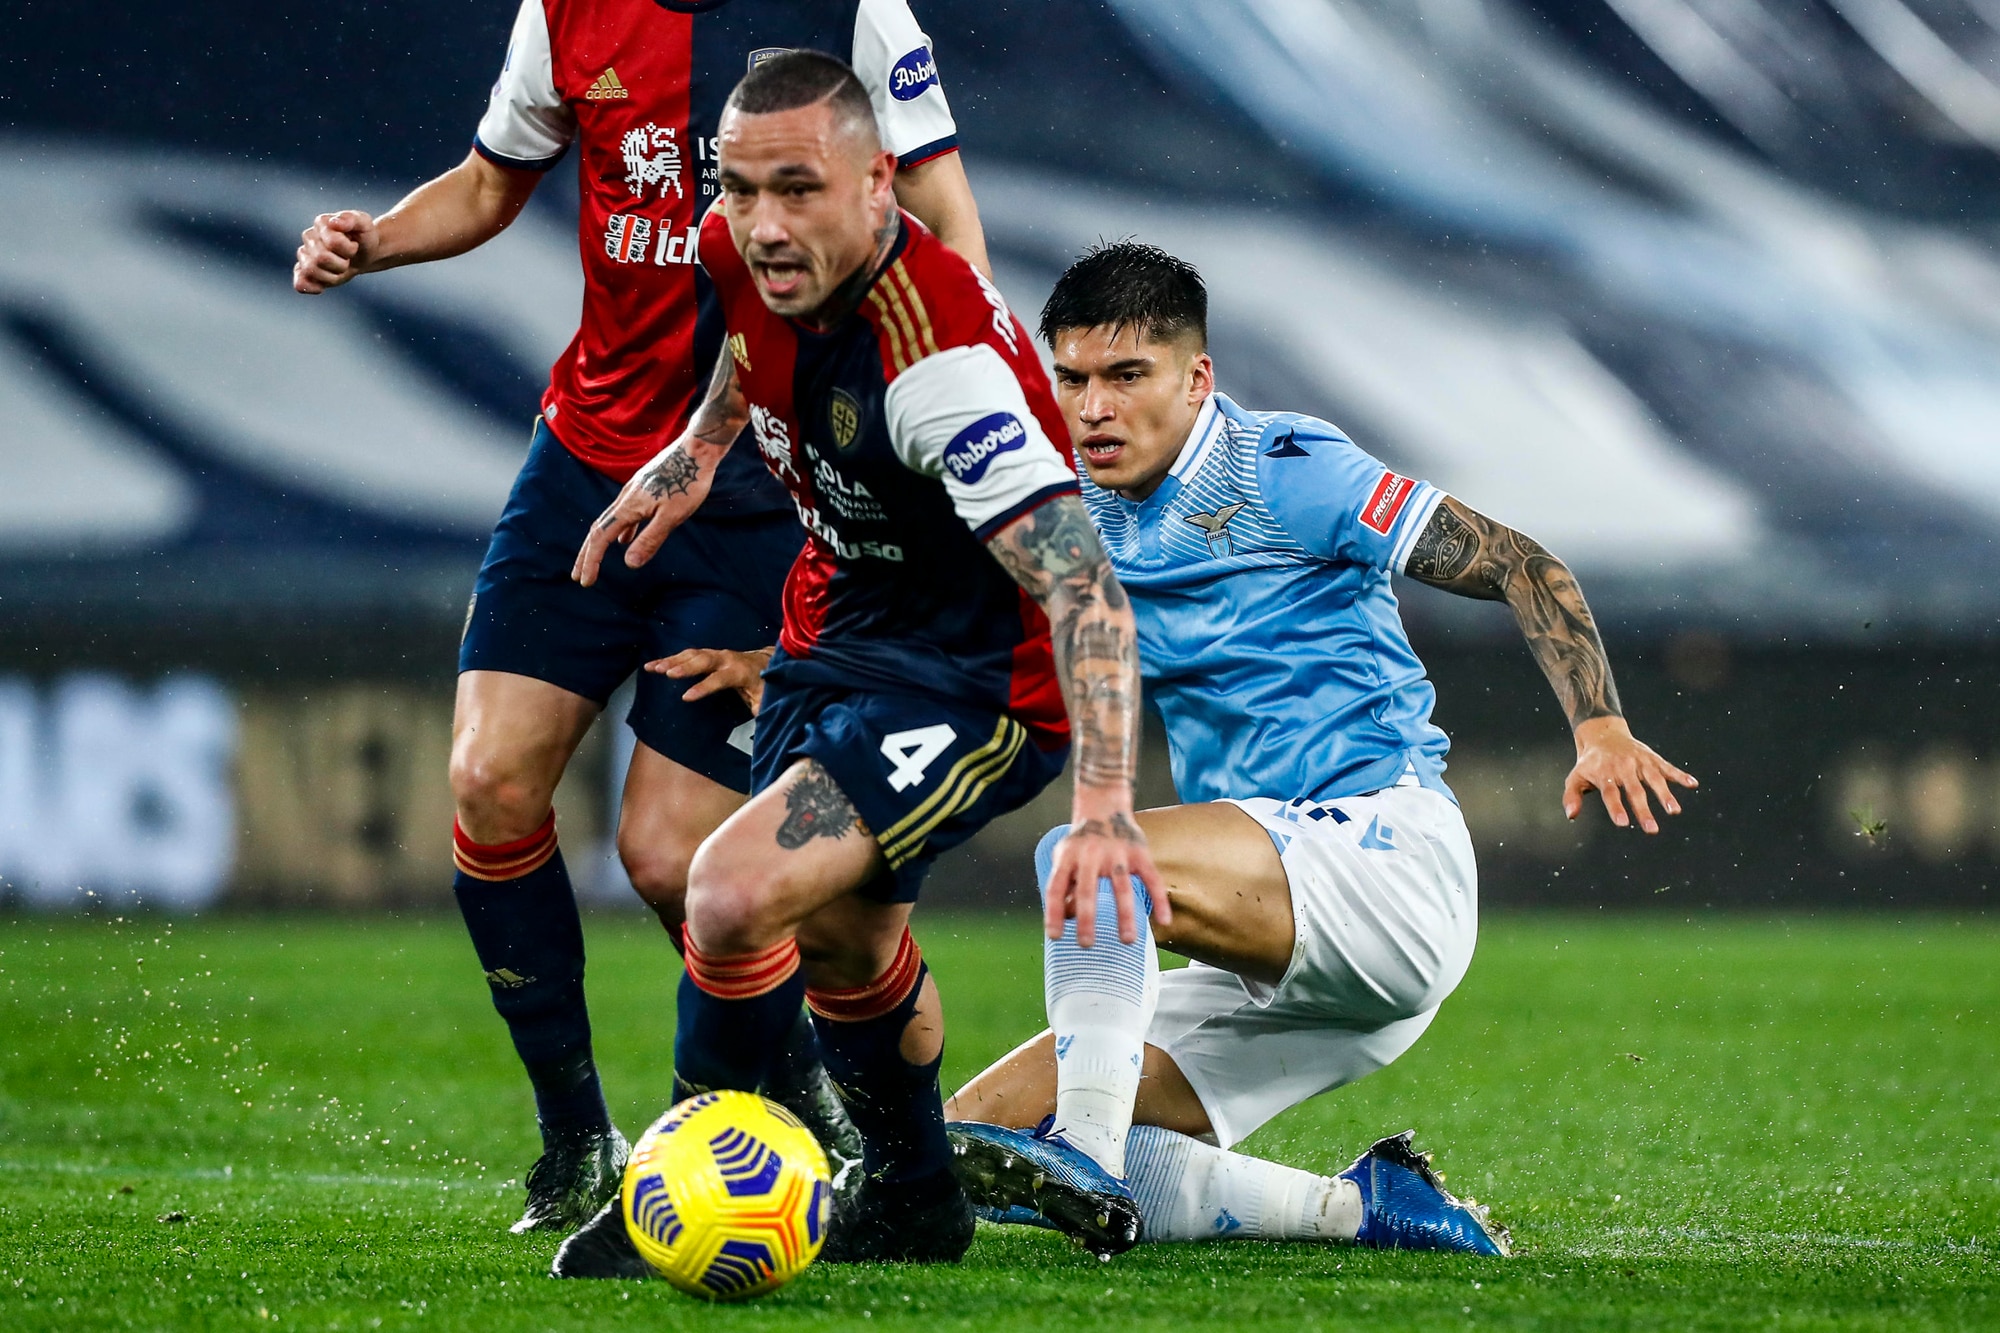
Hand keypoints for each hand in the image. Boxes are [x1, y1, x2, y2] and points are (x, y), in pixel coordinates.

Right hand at [294, 210, 377, 292]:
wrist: (364, 252)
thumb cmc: (363, 236)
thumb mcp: (364, 223)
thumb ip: (352, 219)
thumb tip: (334, 223)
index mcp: (321, 223)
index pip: (332, 242)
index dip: (349, 249)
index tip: (354, 245)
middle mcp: (309, 237)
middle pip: (320, 258)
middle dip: (341, 264)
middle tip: (348, 260)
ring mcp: (304, 255)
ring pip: (311, 271)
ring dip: (332, 276)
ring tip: (340, 268)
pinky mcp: (305, 272)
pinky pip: (300, 284)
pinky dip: (312, 287)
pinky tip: (323, 287)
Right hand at [571, 445, 707, 585]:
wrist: (696, 449)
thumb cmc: (688, 482)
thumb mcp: (671, 517)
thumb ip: (650, 540)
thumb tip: (629, 565)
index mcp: (629, 507)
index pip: (601, 539)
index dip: (592, 562)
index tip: (586, 582)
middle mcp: (625, 498)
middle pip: (597, 530)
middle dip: (586, 554)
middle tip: (578, 576)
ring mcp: (633, 492)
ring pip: (609, 521)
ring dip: (600, 543)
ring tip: (596, 560)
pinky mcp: (643, 488)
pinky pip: (624, 514)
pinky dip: (619, 530)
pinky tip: (624, 540)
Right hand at [647, 646, 771, 714]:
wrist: (766, 660)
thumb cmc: (764, 683)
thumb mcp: (767, 699)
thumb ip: (760, 710)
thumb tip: (760, 726)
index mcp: (740, 671)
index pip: (720, 679)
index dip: (704, 687)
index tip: (686, 697)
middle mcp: (726, 659)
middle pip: (703, 660)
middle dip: (684, 667)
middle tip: (666, 672)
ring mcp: (716, 654)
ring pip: (691, 655)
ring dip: (671, 661)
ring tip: (652, 668)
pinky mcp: (707, 654)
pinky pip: (686, 655)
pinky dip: (669, 659)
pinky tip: (653, 664)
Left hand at [1044, 799, 1170, 947]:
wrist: (1103, 806)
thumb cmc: (1080, 841)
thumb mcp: (1064, 856)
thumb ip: (1064, 885)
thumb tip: (1066, 918)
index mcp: (1068, 857)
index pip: (1056, 887)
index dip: (1054, 912)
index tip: (1055, 936)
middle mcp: (1090, 854)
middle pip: (1087, 889)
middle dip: (1087, 918)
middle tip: (1087, 944)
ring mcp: (1116, 853)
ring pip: (1121, 887)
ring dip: (1125, 915)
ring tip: (1128, 940)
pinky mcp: (1139, 853)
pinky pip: (1151, 879)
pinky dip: (1159, 900)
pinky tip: (1164, 921)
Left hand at [1564, 716, 1697, 833]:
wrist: (1604, 735)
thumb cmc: (1589, 763)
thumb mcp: (1576, 777)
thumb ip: (1572, 796)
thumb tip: (1571, 816)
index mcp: (1605, 775)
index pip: (1610, 793)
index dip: (1616, 808)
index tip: (1623, 824)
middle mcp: (1623, 768)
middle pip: (1635, 791)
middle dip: (1644, 811)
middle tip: (1652, 831)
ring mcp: (1640, 763)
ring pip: (1654, 779)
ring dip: (1665, 795)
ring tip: (1674, 811)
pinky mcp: (1652, 759)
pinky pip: (1668, 767)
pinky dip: (1680, 775)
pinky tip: (1693, 783)